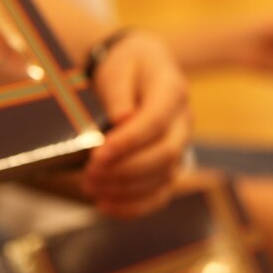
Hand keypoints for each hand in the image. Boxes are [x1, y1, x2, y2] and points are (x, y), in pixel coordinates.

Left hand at [82, 31, 191, 218]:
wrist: (143, 68)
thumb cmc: (128, 66)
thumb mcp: (119, 67)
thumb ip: (119, 92)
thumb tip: (122, 121)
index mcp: (173, 91)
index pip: (155, 122)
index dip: (128, 142)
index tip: (98, 155)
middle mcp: (183, 122)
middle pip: (164, 155)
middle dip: (125, 170)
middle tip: (89, 174)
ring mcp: (180, 146)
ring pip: (162, 177)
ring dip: (125, 189)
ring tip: (91, 186)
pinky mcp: (169, 166)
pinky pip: (160, 194)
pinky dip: (135, 206)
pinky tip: (107, 206)